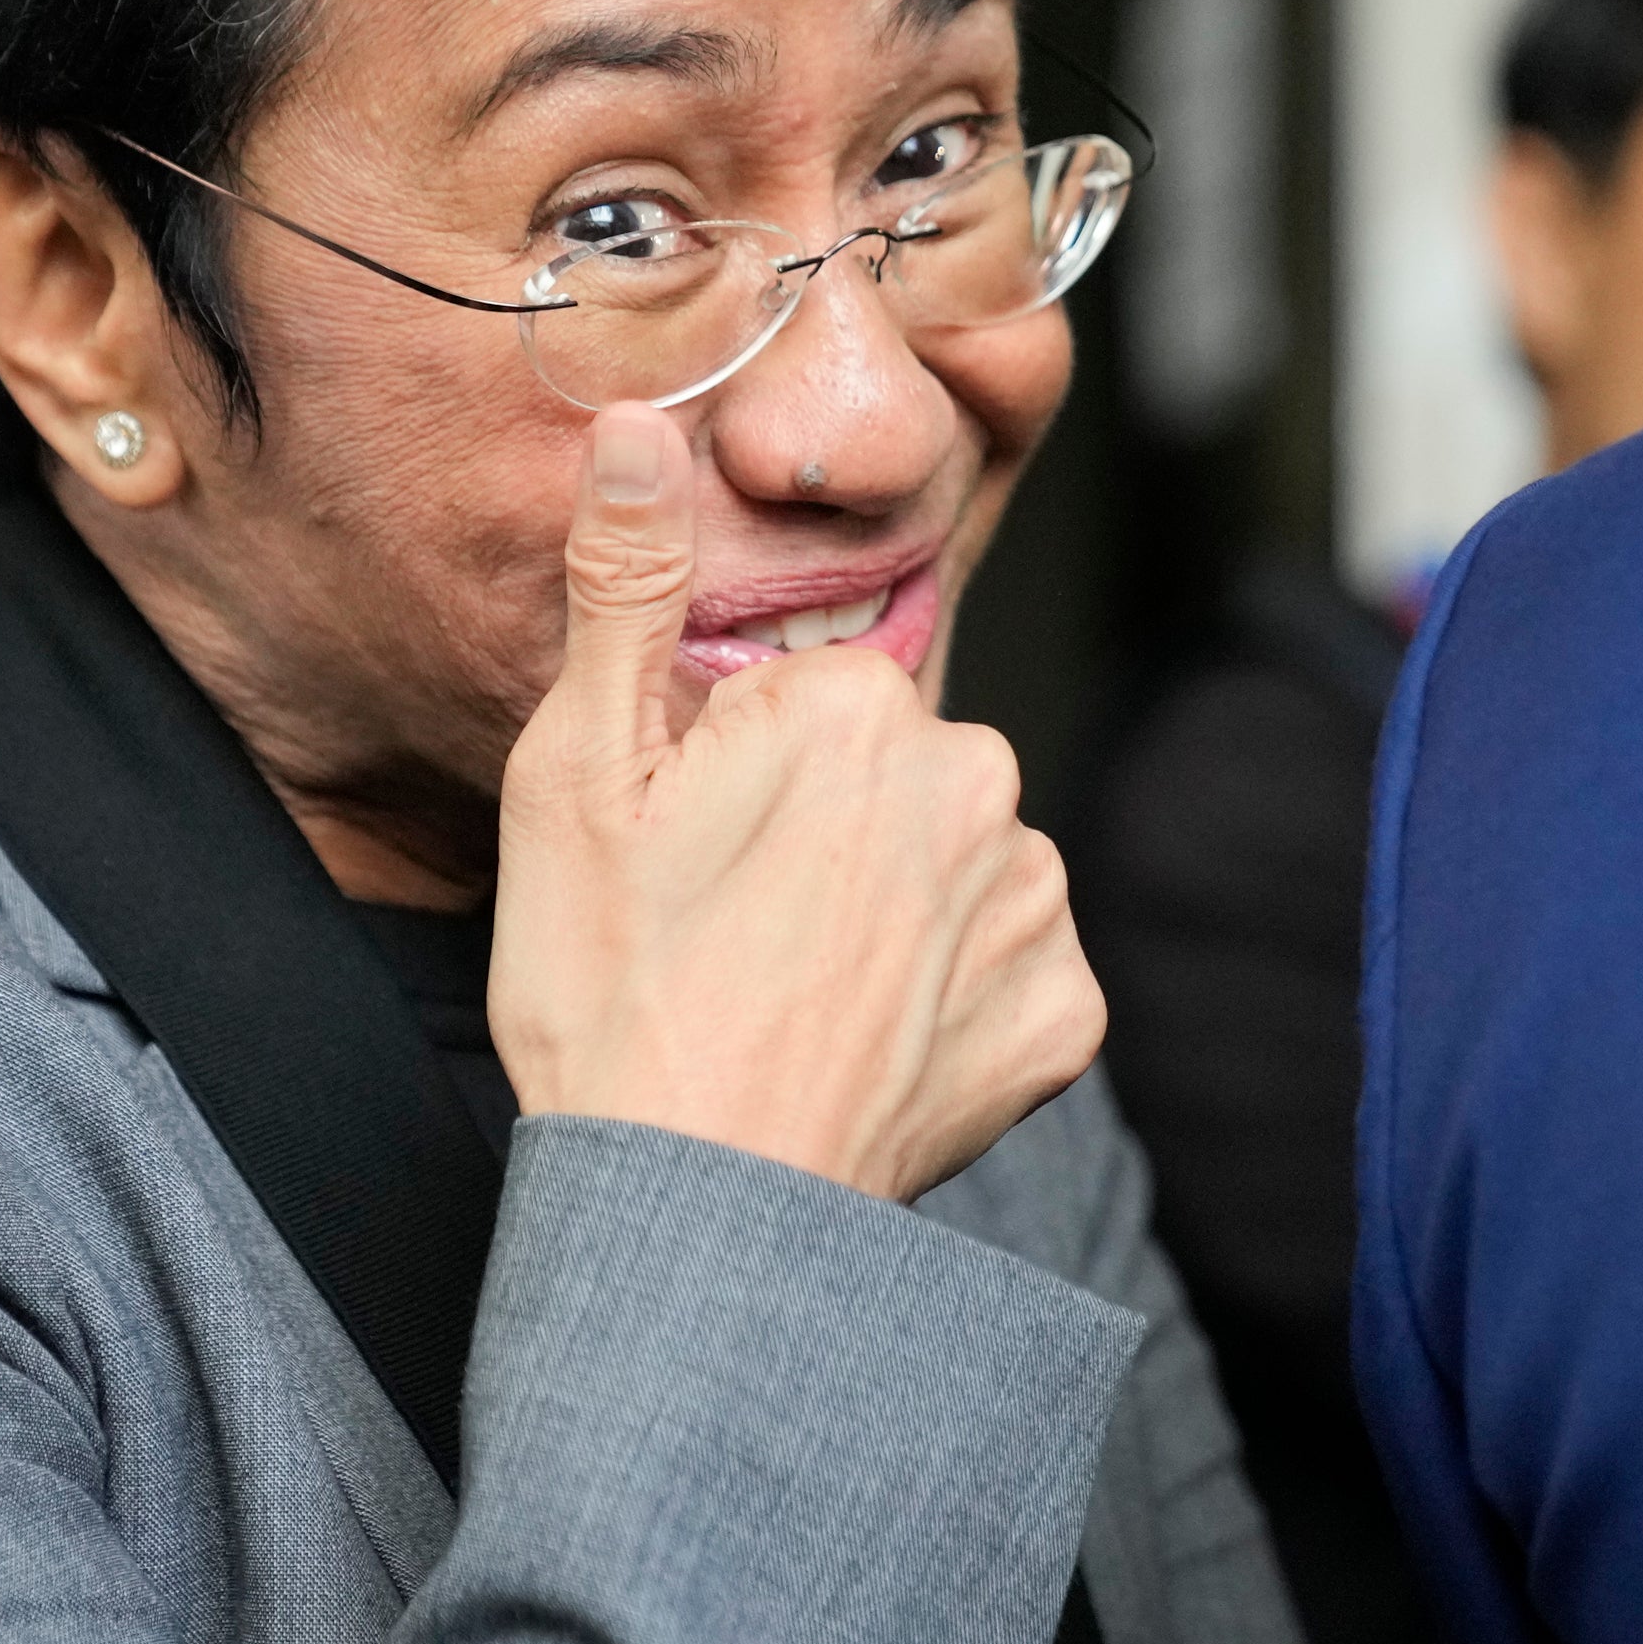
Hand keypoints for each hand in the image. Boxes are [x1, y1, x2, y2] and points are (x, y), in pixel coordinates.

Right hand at [489, 403, 1103, 1201]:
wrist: (694, 1218)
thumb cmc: (613, 998)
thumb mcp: (578, 777)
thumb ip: (622, 585)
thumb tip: (638, 426)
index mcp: (863, 708)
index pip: (810, 692)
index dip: (736, 766)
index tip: (687, 846)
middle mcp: (981, 783)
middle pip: (894, 769)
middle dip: (825, 826)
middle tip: (727, 926)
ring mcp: (1033, 906)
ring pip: (956, 861)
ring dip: (891, 909)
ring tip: (787, 991)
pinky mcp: (1064, 1015)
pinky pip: (1008, 967)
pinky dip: (948, 999)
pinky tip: (861, 1043)